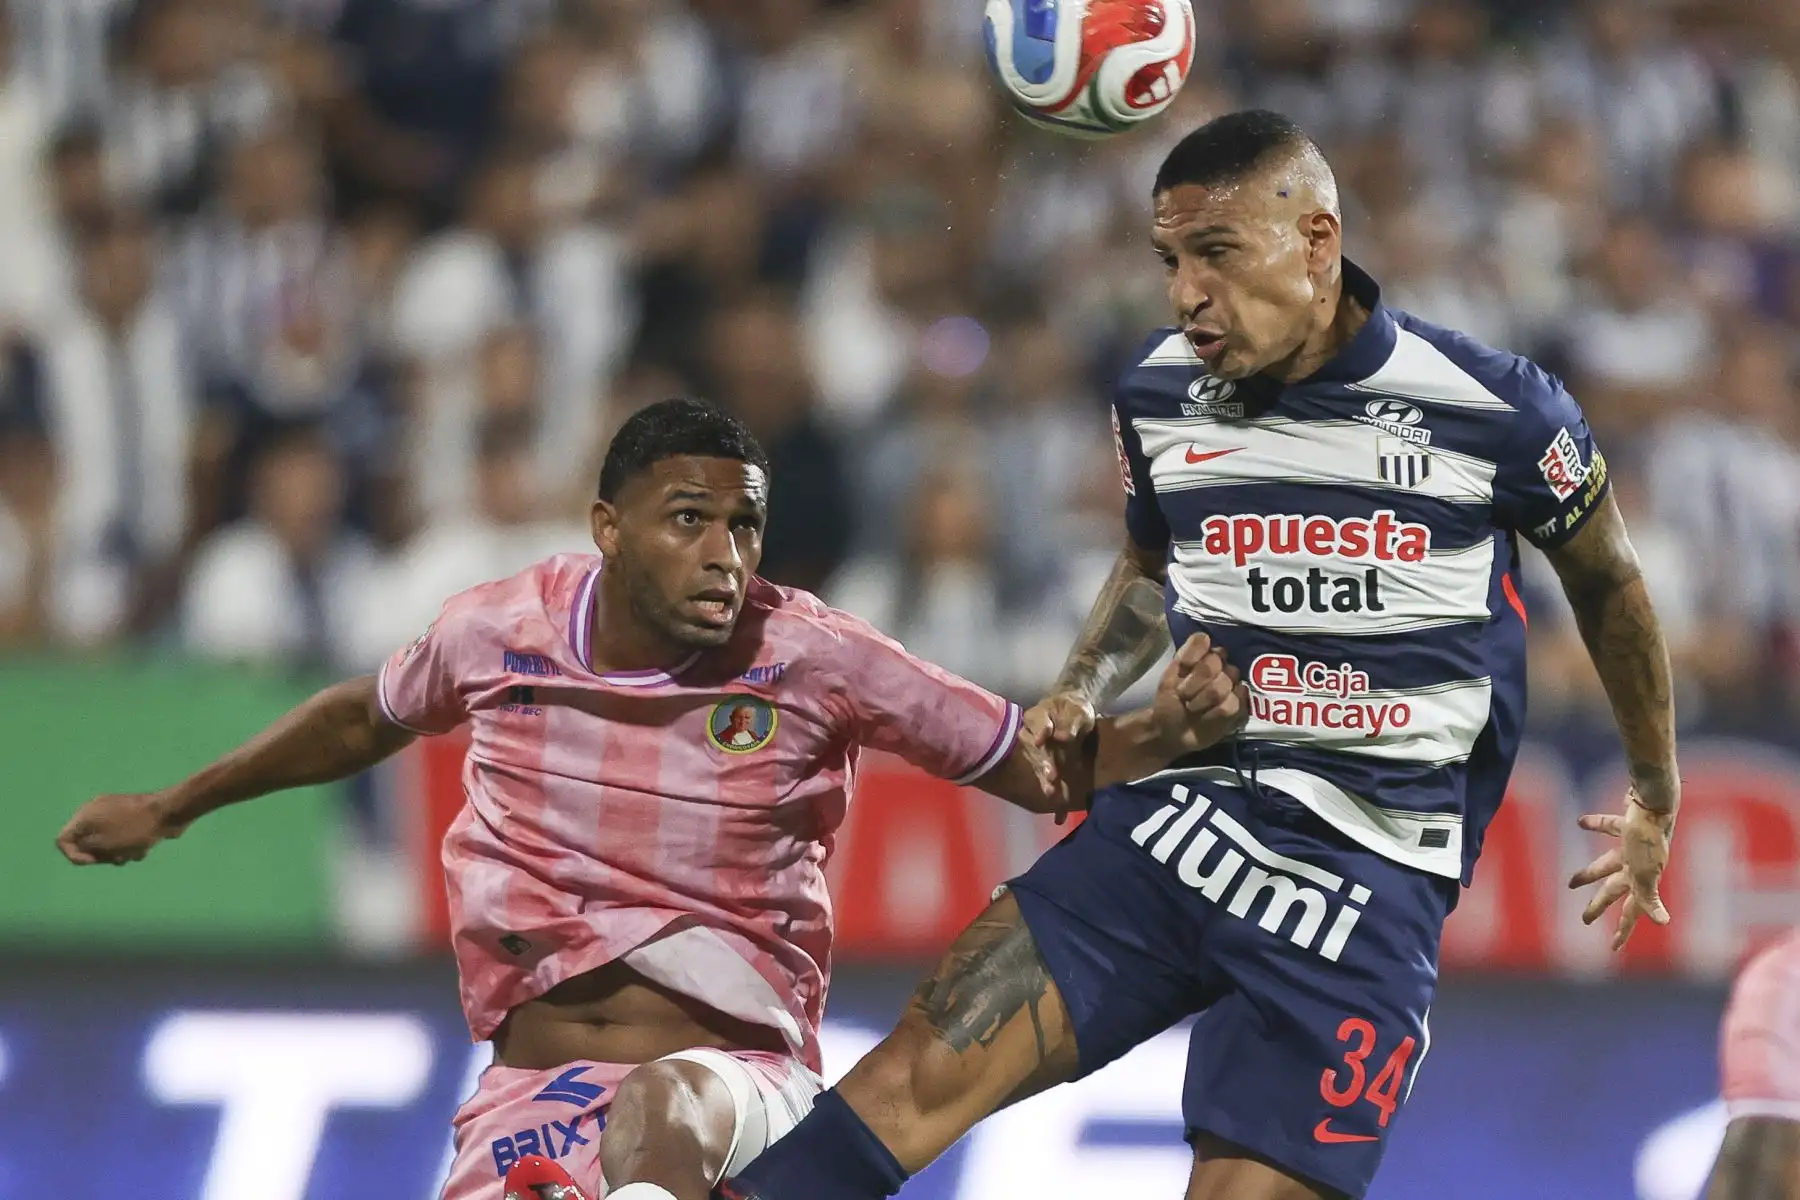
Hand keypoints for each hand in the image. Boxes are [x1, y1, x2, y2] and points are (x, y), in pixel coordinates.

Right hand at [56, 791, 189, 865]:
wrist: (170, 813)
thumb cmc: (133, 830)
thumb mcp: (102, 844)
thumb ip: (83, 848)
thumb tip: (80, 848)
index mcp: (84, 814)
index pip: (63, 839)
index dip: (74, 855)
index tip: (92, 861)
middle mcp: (96, 811)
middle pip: (86, 843)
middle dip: (101, 855)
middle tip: (116, 857)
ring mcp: (116, 812)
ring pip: (107, 843)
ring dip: (119, 853)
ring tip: (133, 852)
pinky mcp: (133, 817)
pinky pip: (124, 838)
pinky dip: (131, 846)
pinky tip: (144, 847)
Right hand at [1022, 690, 1100, 824]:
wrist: (1075, 716)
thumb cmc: (1075, 709)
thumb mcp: (1078, 711)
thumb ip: (1072, 722)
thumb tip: (1063, 737)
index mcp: (1038, 716)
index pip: (1035, 722)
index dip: (1039, 730)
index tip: (1042, 740)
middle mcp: (1033, 735)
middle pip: (1034, 749)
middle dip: (1043, 764)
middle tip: (1052, 776)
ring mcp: (1038, 753)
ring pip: (1039, 767)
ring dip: (1045, 781)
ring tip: (1053, 794)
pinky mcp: (1047, 767)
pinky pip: (1048, 783)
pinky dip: (1054, 801)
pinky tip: (1060, 817)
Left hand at [1152, 633, 1247, 754]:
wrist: (1171, 732)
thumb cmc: (1170, 702)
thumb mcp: (1169, 679)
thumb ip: (1186, 656)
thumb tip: (1206, 638)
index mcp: (1202, 656)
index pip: (1203, 641)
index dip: (1193, 654)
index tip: (1184, 667)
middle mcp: (1220, 667)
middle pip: (1215, 663)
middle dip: (1196, 682)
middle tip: (1183, 695)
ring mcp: (1231, 687)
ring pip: (1224, 684)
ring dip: (1203, 699)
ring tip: (1192, 707)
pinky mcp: (1238, 708)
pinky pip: (1232, 704)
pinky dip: (1214, 713)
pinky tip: (1206, 717)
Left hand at [1568, 788, 1675, 950]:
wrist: (1658, 804)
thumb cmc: (1650, 841)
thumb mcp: (1647, 872)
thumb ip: (1651, 897)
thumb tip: (1664, 923)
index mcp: (1643, 880)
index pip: (1632, 911)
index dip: (1624, 931)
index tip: (1613, 949)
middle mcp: (1638, 866)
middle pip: (1615, 890)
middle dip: (1601, 905)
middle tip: (1585, 920)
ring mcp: (1634, 847)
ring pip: (1609, 863)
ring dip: (1591, 873)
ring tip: (1570, 884)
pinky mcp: (1629, 824)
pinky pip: (1610, 826)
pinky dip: (1597, 824)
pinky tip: (1581, 823)